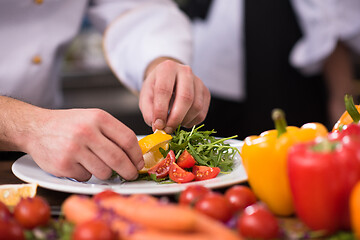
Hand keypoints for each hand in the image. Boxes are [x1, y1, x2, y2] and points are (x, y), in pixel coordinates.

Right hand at [24, 108, 143, 180]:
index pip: (127, 139)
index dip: (136, 154)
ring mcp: (74, 149)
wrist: (35, 128)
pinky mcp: (64, 164)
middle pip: (118, 159)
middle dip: (129, 171)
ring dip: (105, 173)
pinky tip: (78, 164)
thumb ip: (113, 132)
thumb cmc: (68, 124)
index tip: (139, 162)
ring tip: (96, 164)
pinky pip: (86, 177)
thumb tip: (134, 154)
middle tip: (131, 175)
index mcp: (98, 118)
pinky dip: (86, 174)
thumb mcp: (92, 118)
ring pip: (104, 171)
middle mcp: (87, 132)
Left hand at [139, 58, 210, 132]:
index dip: (161, 110)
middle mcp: (185, 71)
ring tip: (173, 124)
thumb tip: (158, 125)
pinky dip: (192, 122)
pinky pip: (202, 113)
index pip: (164, 90)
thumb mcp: (146, 96)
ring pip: (196, 106)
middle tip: (167, 129)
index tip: (158, 125)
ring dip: (184, 121)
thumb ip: (148, 111)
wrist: (168, 79)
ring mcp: (198, 81)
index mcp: (167, 68)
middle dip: (176, 118)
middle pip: (186, 98)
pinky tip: (182, 121)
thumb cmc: (156, 87)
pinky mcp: (206, 92)